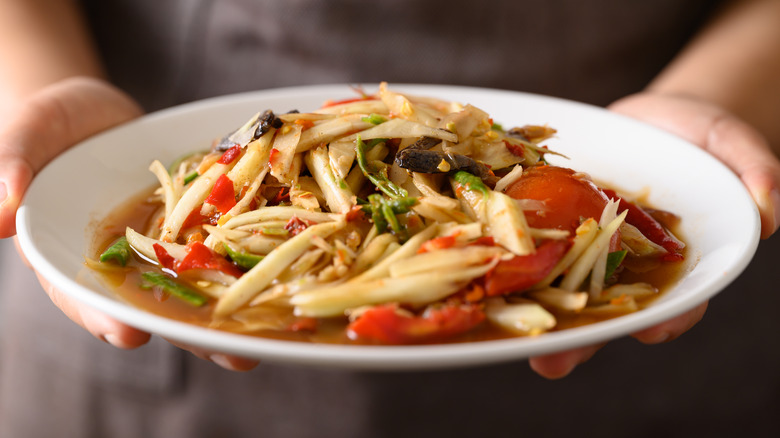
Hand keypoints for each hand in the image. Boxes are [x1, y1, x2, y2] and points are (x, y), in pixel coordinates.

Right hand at [0, 77, 257, 370]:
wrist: (97, 115)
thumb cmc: (53, 127)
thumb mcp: (27, 137)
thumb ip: (11, 165)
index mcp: (72, 256)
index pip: (80, 292)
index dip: (102, 314)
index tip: (127, 333)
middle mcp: (126, 265)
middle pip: (156, 303)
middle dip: (192, 331)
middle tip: (231, 355)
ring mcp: (166, 250)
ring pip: (197, 286)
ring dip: (230, 312)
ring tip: (266, 340)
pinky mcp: (201, 230)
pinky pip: (226, 245)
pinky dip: (252, 260)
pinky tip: (287, 276)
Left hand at [528, 92, 779, 378]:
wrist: (654, 118)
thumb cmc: (701, 136)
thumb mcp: (733, 145)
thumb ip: (755, 172)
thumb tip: (771, 210)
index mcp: (675, 262)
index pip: (678, 300)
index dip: (667, 317)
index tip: (653, 331)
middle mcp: (626, 267)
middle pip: (606, 311)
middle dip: (582, 339)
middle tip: (554, 364)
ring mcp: (585, 249)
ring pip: (559, 288)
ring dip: (533, 313)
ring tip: (505, 338)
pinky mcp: (553, 226)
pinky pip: (529, 246)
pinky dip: (507, 260)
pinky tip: (479, 270)